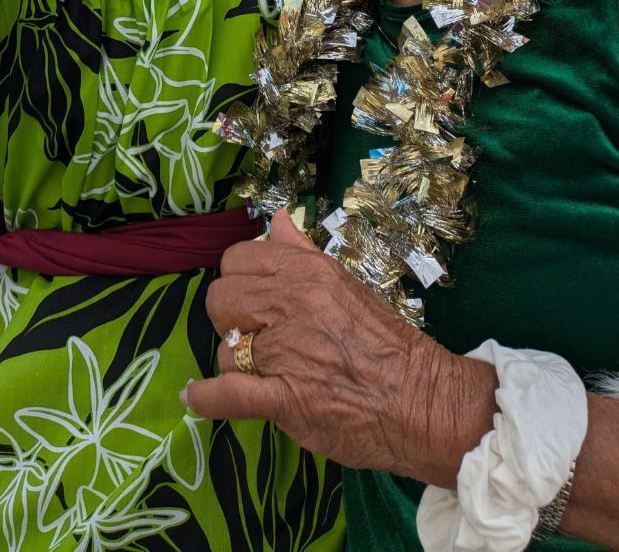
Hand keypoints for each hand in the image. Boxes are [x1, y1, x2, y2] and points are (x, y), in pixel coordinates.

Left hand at [185, 213, 494, 487]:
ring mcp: (286, 354)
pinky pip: (226, 395)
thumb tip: (276, 218)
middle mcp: (292, 306)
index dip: (239, 279)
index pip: (238, 259)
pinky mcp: (284, 401)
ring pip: (225, 349)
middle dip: (229, 317)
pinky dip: (207, 398)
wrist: (422, 400)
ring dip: (237, 363)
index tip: (251, 298)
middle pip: (221, 299)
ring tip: (262, 371)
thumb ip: (303, 252)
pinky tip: (196, 397)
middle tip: (252, 333)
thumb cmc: (388, 342)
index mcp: (308, 273)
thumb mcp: (347, 282)